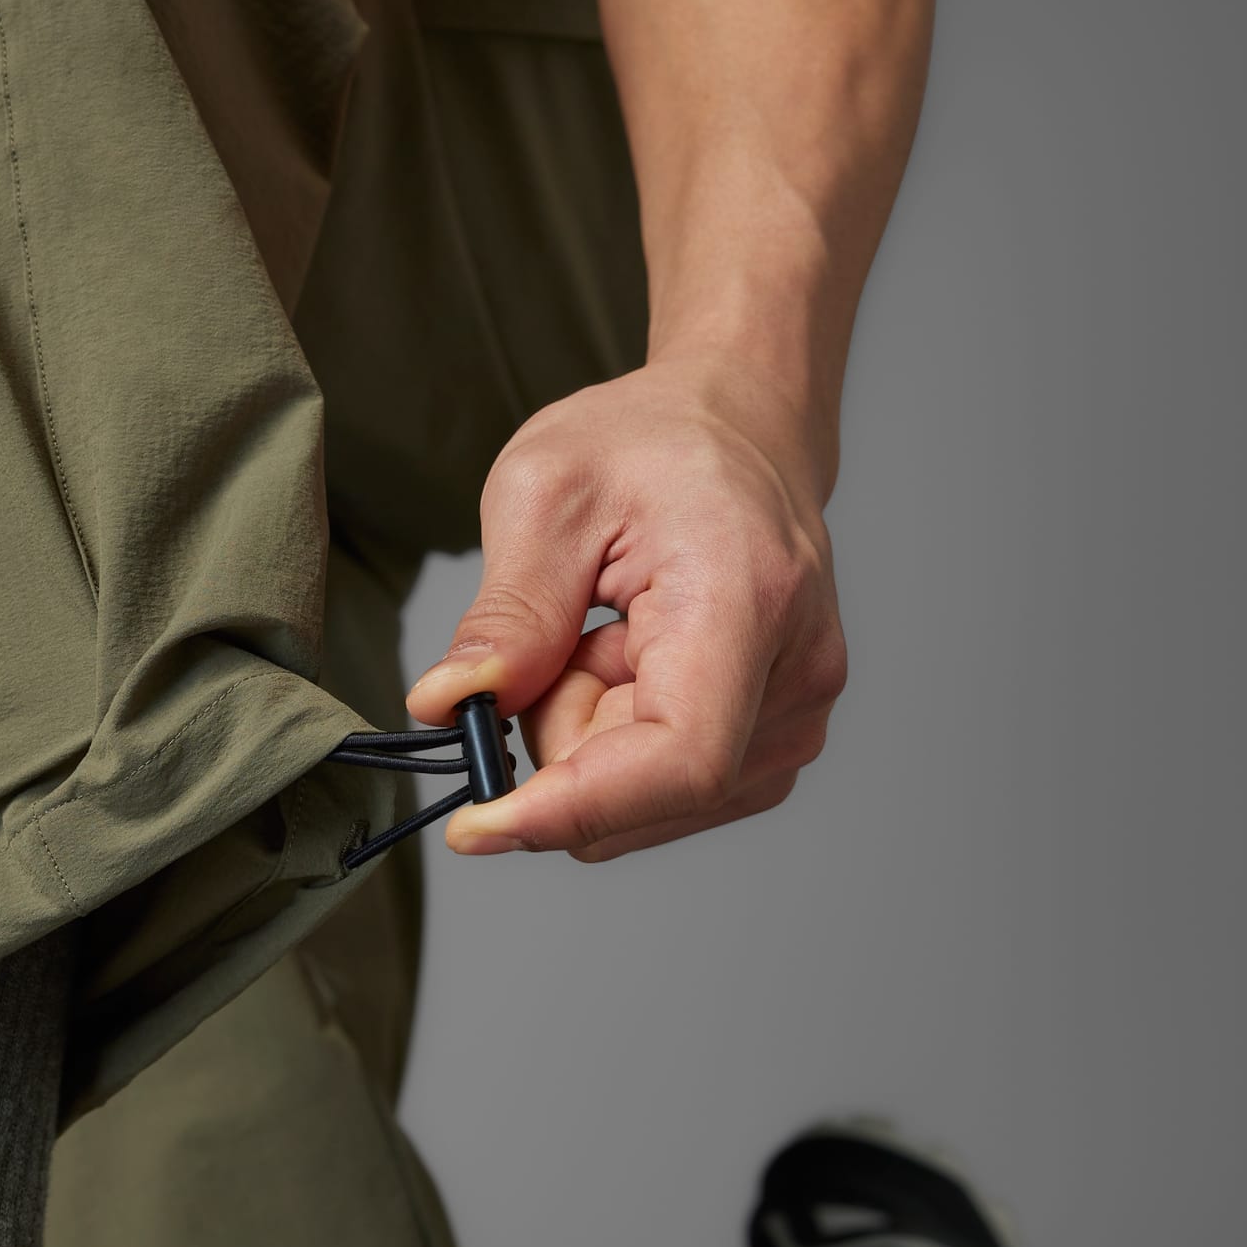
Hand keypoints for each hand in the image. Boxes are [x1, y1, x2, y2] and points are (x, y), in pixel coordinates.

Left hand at [406, 360, 847, 860]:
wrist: (739, 423)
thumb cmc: (649, 444)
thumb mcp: (544, 492)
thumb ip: (506, 614)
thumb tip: (450, 706)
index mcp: (747, 601)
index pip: (679, 760)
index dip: (573, 808)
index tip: (475, 823)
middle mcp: (796, 676)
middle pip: (642, 791)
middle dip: (561, 739)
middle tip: (554, 637)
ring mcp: (796, 716)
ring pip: (642, 805)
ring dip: (587, 737)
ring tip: (602, 634)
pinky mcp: (778, 740)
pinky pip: (660, 793)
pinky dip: (614, 740)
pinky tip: (626, 662)